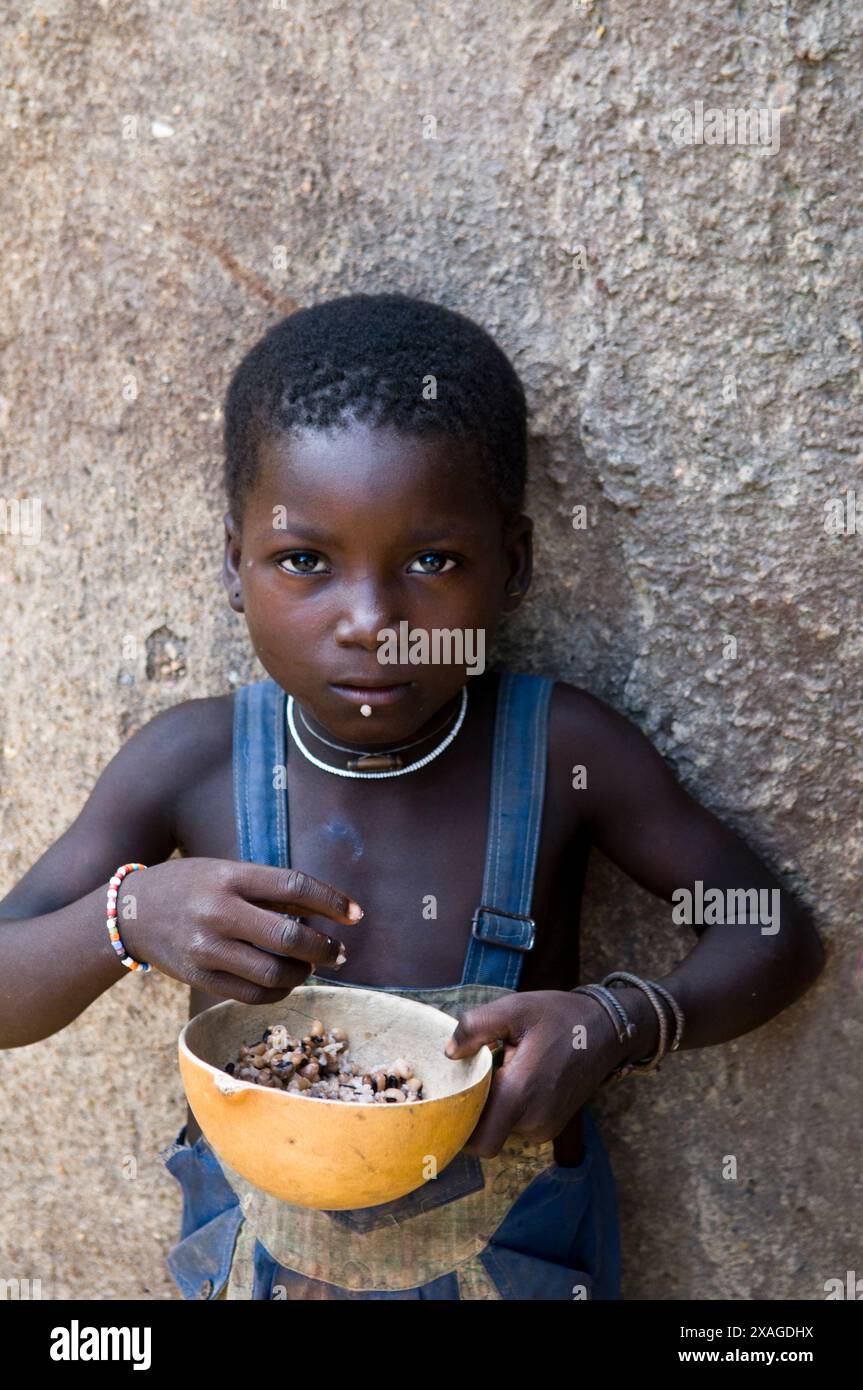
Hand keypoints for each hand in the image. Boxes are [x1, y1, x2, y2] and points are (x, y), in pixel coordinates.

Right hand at [119, 859, 363, 1003]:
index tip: (356, 915)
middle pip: (289, 936)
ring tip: (310, 966)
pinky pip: (252, 994)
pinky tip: (285, 981)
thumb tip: (331, 909)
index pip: (294, 885)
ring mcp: (207, 948)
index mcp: (230, 876)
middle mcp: (218, 911)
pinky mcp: (199, 978)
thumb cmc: (192, 886)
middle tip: (339, 952)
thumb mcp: (229, 872)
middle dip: (324, 948)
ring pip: (273, 972)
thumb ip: (275, 890)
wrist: (130, 913)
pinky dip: (278, 990)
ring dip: (304, 973)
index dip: (332, 901)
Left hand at [443, 990, 624, 1157]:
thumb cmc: (558, 1016)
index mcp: (520, 1094)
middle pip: (485, 1134)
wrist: (606, 1030)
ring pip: (500, 1129)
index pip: (478, 1142)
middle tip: (475, 1075)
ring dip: (493, 1106)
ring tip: (502, 1069)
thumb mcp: (515, 1008)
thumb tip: (450, 1053)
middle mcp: (533, 1121)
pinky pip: (517, 1125)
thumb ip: (476, 1026)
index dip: (458, 1128)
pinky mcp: (552, 1126)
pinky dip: (510, 1107)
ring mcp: (545, 1127)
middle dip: (474, 1111)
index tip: (451, 1099)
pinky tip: (517, 1077)